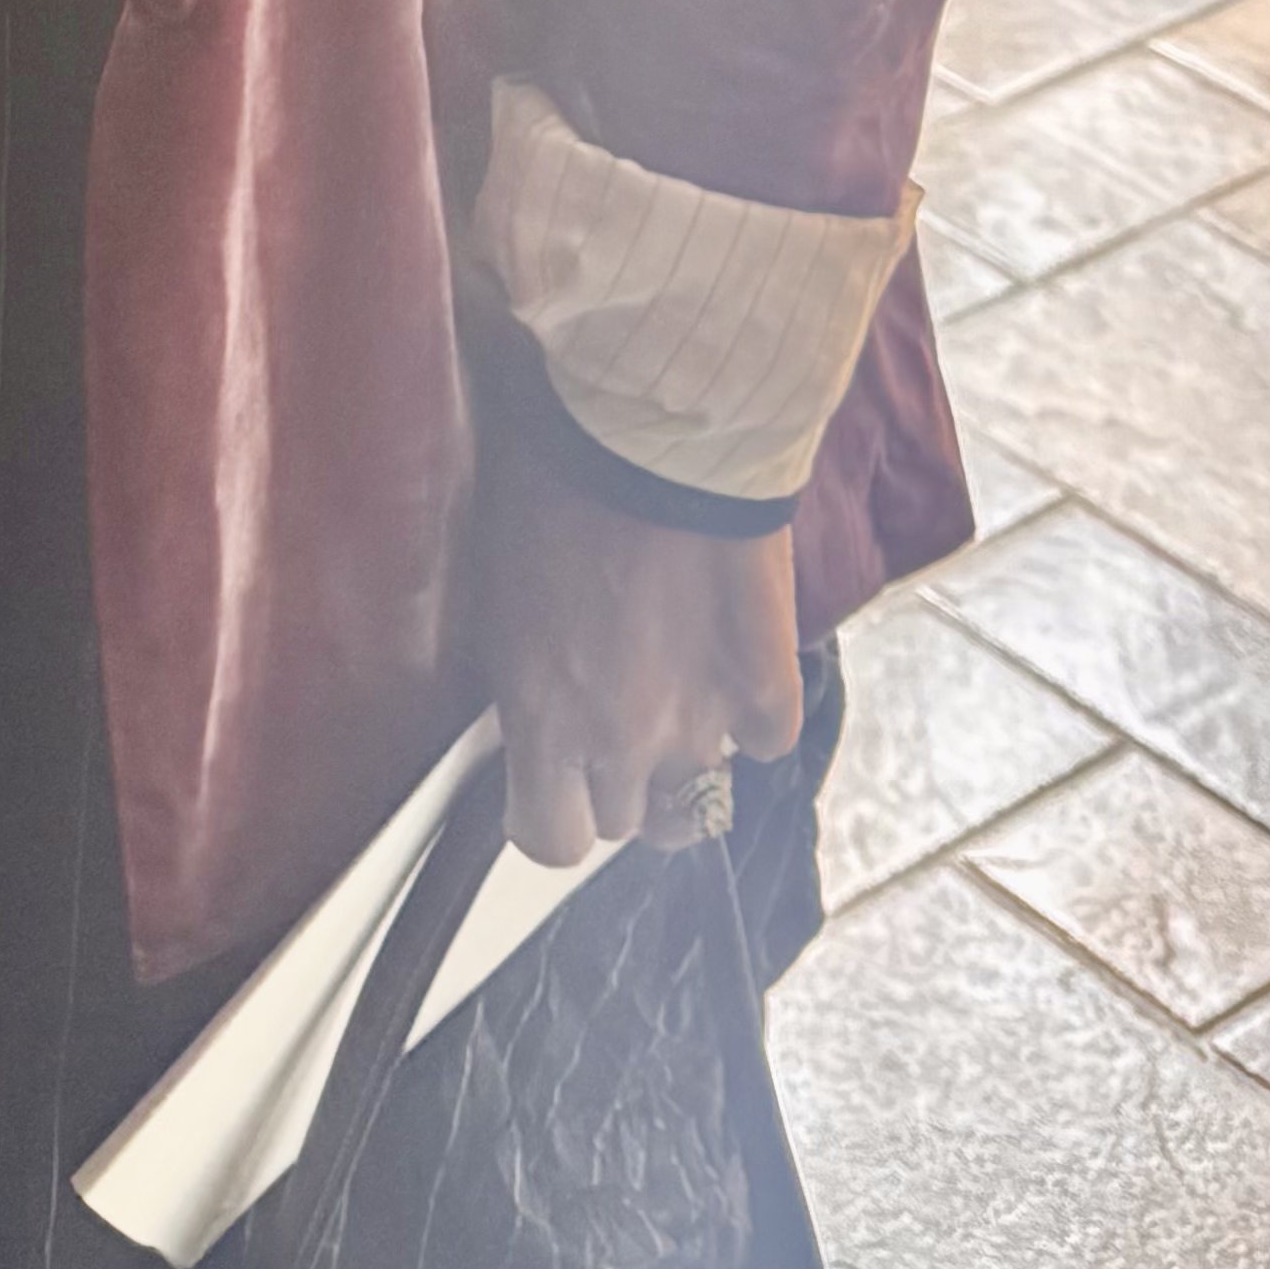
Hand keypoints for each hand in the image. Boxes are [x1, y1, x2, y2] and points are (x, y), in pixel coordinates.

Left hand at [472, 431, 802, 866]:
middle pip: (624, 821)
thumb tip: (527, 697)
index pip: (548, 840)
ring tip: (677, 690)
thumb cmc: (553, 477)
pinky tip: (734, 664)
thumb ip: (523, 670)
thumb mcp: (500, 584)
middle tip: (614, 707)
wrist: (655, 427)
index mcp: (542, 714)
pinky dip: (754, 713)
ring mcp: (704, 719)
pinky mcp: (769, 686)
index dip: (550, 814)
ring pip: (700, 800)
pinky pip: (766, 740)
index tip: (550, 782)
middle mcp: (622, 738)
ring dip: (686, 756)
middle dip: (614, 773)